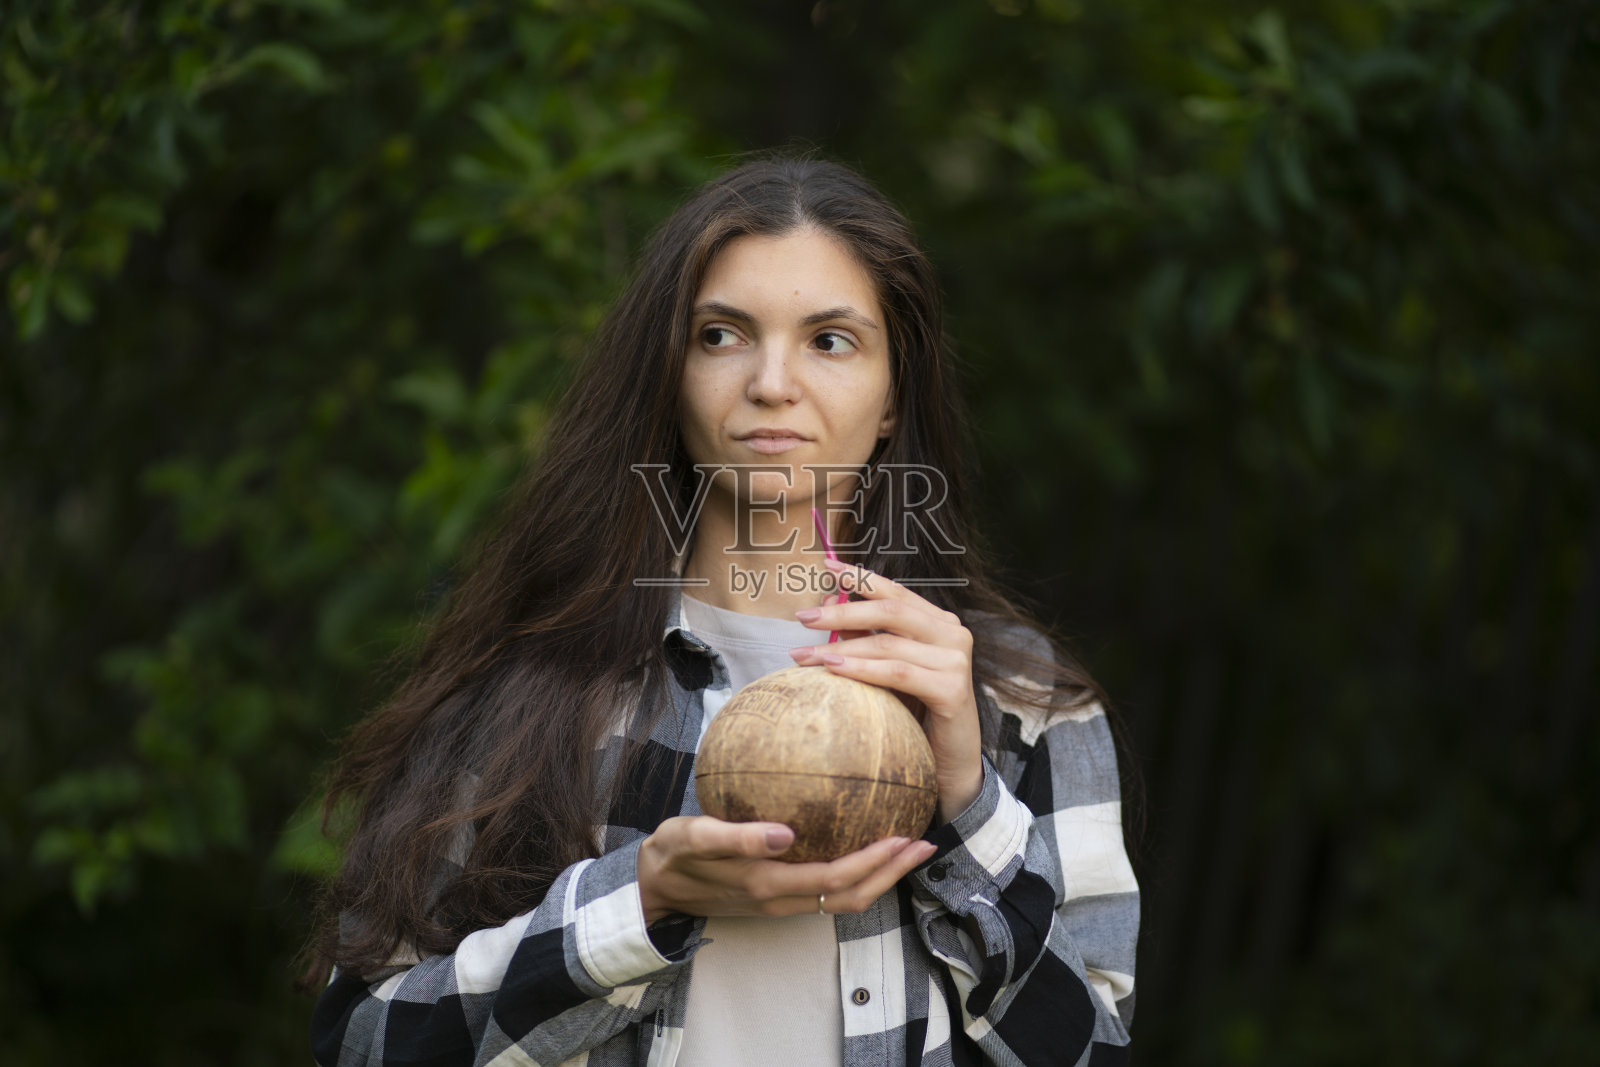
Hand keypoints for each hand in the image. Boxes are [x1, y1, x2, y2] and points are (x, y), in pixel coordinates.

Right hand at [637, 816, 936, 923]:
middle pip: (852, 896)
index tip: (904, 836)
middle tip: (925, 841)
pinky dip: (855, 872)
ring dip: (880, 877)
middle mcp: (781, 899)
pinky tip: (863, 842)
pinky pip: (827, 890)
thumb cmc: (672, 855)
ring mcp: (781, 902)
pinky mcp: (777, 895)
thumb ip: (737, 837)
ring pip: (844, 899)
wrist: (653, 886)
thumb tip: (784, 834)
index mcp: (767, 884)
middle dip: (893, 872)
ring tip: (908, 846)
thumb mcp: (694, 837)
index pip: (835, 879)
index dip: (874, 862)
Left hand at [789, 558, 984, 821]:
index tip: (825, 566)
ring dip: (840, 648)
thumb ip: (865, 639)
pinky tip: (832, 668)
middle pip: (890, 611)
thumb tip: (827, 606)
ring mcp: (956, 660)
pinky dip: (862, 669)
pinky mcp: (953, 689)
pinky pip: (898, 674)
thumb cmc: (916, 714)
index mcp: (938, 622)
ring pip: (889, 644)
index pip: (895, 592)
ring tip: (803, 655)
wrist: (950, 764)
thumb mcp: (887, 670)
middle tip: (803, 617)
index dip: (861, 578)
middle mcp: (952, 633)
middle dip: (842, 612)